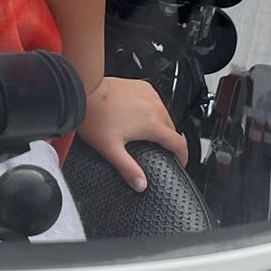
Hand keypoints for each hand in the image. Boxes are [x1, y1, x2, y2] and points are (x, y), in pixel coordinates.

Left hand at [78, 73, 190, 190]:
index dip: (183, 155)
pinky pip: (155, 101)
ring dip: (161, 125)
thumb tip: (140, 184)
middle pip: (172, 129)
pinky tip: (140, 115)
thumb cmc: (96, 117)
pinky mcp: (142, 86)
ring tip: (147, 134)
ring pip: (164, 114)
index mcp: (152, 124)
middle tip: (160, 150)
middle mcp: (155, 107)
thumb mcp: (111, 149)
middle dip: (169, 141)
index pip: (179, 143)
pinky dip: (152, 110)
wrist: (86, 91)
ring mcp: (150, 95)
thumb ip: (128, 169)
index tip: (181, 161)